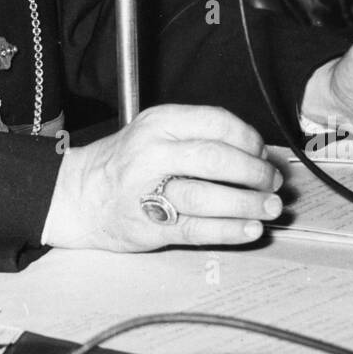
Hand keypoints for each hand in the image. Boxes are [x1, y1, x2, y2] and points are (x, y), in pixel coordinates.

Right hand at [40, 104, 283, 251]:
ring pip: (208, 196)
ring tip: (270, 207)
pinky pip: (198, 229)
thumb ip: (199, 138)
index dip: (249, 139)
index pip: (216, 122)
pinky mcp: (150, 225)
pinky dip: (230, 230)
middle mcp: (153, 153)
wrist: (79, 194)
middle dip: (254, 173)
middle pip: (215, 159)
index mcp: (159, 122)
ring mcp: (149, 190)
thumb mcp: (156, 132)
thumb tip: (258, 155)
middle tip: (273, 183)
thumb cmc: (126, 163)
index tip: (263, 153)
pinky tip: (251, 229)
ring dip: (248, 203)